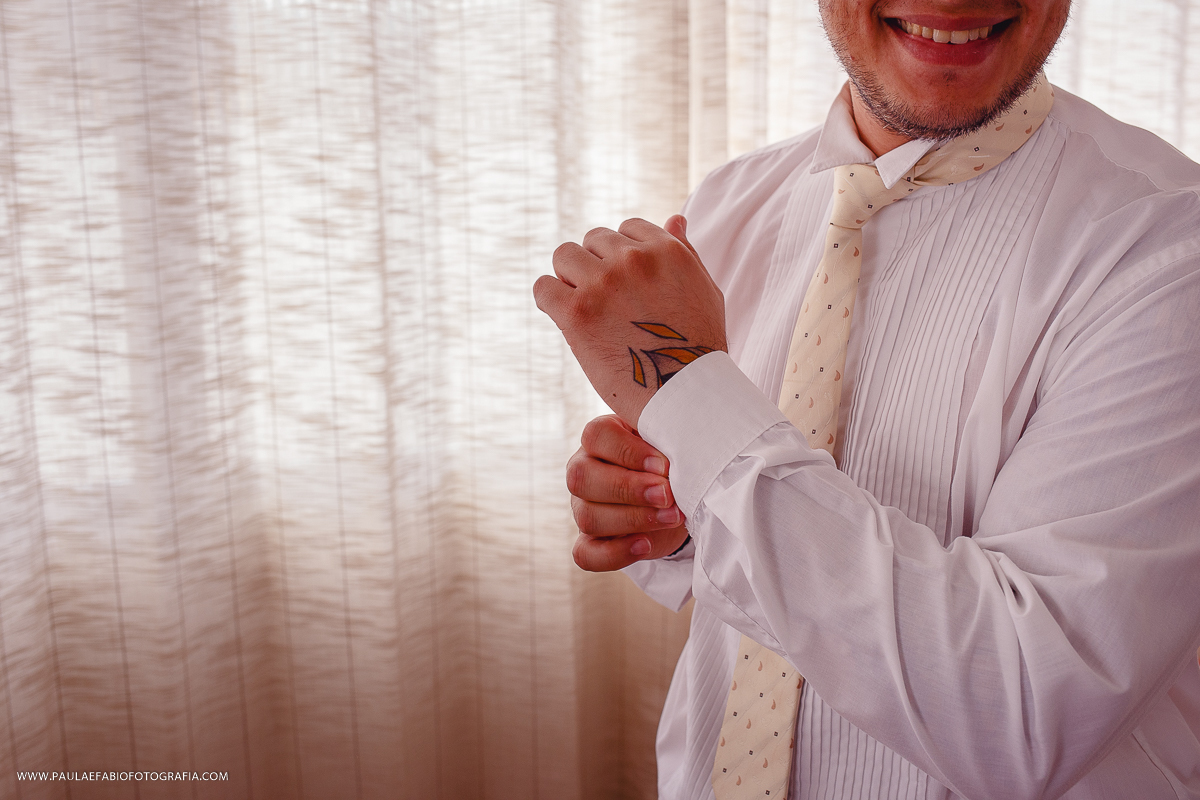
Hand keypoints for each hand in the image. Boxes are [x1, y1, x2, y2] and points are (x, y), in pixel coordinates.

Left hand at [533, 215, 726, 427]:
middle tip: (604, 304)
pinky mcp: (577, 312)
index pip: (625, 228)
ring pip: (564, 256)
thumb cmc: (699, 347)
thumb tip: (675, 218)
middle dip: (595, 266)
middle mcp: (633, 259)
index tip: (624, 285)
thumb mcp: (705, 290)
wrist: (687, 397)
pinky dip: (549, 300)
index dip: (620, 256)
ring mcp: (604, 283)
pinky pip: (543, 287)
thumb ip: (686, 252)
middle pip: (592, 240)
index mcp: (666, 250)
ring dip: (570, 279)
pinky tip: (566, 320)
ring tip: (586, 310)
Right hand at [567, 415, 689, 571]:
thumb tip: (668, 464)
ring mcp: (582, 508)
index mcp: (600, 439)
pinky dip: (615, 553)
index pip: (596, 436)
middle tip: (667, 494)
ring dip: (633, 519)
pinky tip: (645, 545)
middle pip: (582, 477)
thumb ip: (664, 444)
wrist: (678, 497)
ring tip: (671, 517)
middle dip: (629, 488)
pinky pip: (586, 554)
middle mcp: (583, 470)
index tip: (664, 465)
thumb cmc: (670, 462)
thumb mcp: (667, 446)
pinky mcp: (588, 542)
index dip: (628, 452)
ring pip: (587, 516)